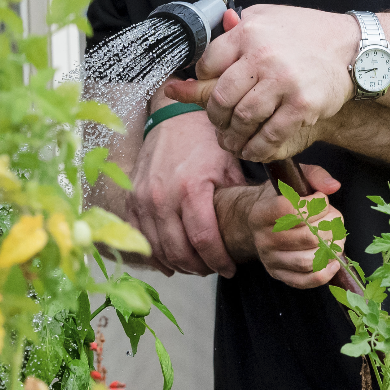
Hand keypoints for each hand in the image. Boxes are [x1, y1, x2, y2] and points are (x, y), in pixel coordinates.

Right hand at [128, 107, 247, 276]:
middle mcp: (162, 197)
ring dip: (177, 264)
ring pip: (157, 248)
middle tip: (213, 270)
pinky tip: (169, 261)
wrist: (174, 119)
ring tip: (195, 266)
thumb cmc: (205, 142)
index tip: (230, 270)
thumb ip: (238, 199)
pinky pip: (139, 236)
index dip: (218, 262)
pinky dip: (154, 253)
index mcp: (191, 189)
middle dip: (198, 268)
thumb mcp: (230, 165)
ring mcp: (143, 199)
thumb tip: (258, 225)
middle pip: (178, 251)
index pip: (204, 240)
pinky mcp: (131, 199)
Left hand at [166, 5, 358, 161]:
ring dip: (233, 137)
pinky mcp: (302, 105)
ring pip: (243, 119)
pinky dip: (256, 148)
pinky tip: (252, 149)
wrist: (352, 48)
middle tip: (218, 125)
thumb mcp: (263, 20)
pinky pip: (270, 135)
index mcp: (249, 32)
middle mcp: (263, 56)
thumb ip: (230, 38)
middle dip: (215, 117)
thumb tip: (188, 72)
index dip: (201, 82)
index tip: (205, 93)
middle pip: (221, 97)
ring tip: (232, 141)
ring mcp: (284, 82)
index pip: (207, 64)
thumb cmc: (303, 34)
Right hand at [213, 163, 345, 288]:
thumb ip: (315, 176)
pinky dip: (325, 273)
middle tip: (333, 217)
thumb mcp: (292, 180)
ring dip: (331, 248)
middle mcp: (262, 239)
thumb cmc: (279, 199)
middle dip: (329, 225)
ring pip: (308, 260)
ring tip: (334, 236)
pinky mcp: (280, 275)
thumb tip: (333, 186)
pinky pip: (306, 281)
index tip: (319, 199)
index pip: (291, 210)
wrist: (257, 223)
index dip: (315, 204)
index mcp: (261, 213)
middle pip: (307, 237)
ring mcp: (270, 260)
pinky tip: (333, 260)